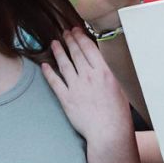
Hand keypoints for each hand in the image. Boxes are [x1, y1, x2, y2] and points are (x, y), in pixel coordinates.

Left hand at [41, 28, 131, 145]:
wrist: (109, 132)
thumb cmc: (118, 113)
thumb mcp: (119, 88)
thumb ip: (108, 74)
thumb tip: (102, 65)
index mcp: (104, 72)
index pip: (89, 49)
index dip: (80, 37)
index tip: (76, 30)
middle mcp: (89, 76)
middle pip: (76, 54)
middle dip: (69, 40)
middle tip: (64, 33)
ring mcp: (76, 87)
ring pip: (64, 65)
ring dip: (58, 52)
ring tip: (54, 44)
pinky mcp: (66, 99)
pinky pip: (55, 83)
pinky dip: (48, 73)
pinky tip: (44, 66)